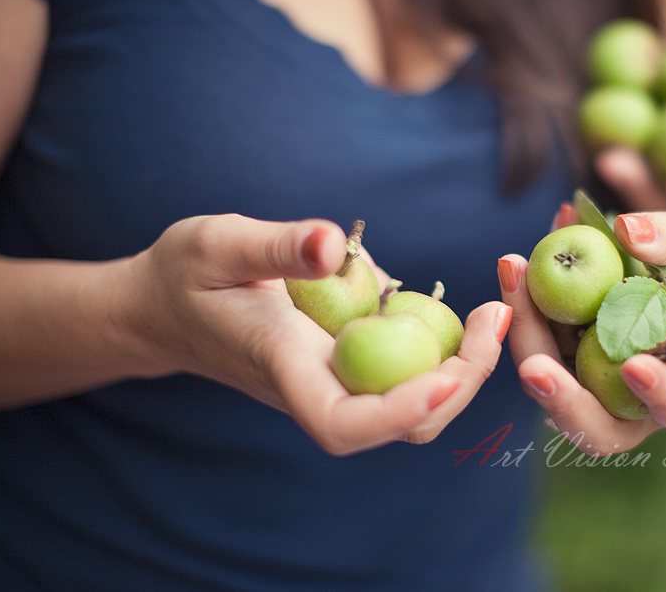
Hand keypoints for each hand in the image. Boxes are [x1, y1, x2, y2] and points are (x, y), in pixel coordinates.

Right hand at [127, 213, 509, 454]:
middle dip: (460, 383)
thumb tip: (334, 244)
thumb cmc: (185, 274)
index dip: (396, 412)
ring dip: (466, 366)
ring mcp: (341, 376)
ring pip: (418, 400)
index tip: (443, 379)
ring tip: (497, 312)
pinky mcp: (356, 358)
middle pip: (404, 421)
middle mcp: (321, 386)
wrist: (168, 308)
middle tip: (498, 317)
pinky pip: (413, 367)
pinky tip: (473, 308)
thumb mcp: (218, 244)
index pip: (343, 420)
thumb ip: (275, 246)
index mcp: (287, 368)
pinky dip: (451, 344)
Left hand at [497, 207, 665, 453]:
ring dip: (529, 340)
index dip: (664, 398)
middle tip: (535, 370)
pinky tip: (515, 262)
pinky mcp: (552, 364)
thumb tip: (628, 231)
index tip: (636, 366)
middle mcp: (636, 410)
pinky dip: (523, 303)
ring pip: (550, 390)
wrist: (659, 260)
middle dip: (565, 402)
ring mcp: (587, 391)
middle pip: (597, 430)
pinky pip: (533, 345)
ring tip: (515, 279)